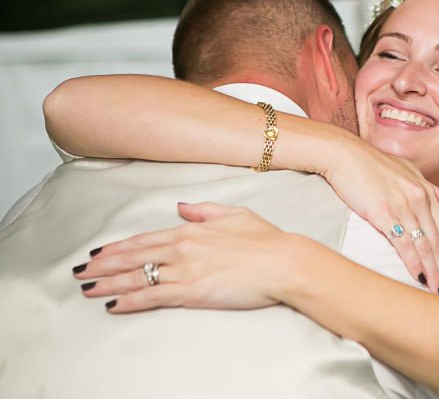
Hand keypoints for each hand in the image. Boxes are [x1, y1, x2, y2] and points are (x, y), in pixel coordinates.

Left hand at [73, 202, 296, 312]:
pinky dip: (129, 301)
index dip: (119, 247)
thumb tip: (182, 207)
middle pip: (133, 257)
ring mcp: (185, 269)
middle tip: (81, 271)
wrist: (283, 262)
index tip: (100, 252)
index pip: (145, 239)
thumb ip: (205, 210)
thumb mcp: (235, 214)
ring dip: (108, 284)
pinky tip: (114, 305)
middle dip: (103, 264)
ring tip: (88, 288)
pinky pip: (152, 296)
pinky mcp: (191, 291)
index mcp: (191, 229)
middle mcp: (182, 247)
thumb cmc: (266, 240)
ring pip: (136, 277)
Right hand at [322, 133, 438, 296]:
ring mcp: (403, 205)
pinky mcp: (383, 212)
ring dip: (433, 272)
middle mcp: (419, 198)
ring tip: (437, 291)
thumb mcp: (409, 173)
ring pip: (424, 245)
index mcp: (426, 191)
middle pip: (438, 241)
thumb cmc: (372, 164)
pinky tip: (418, 277)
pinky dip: (413, 263)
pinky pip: (403, 243)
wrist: (344, 154)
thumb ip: (433, 191)